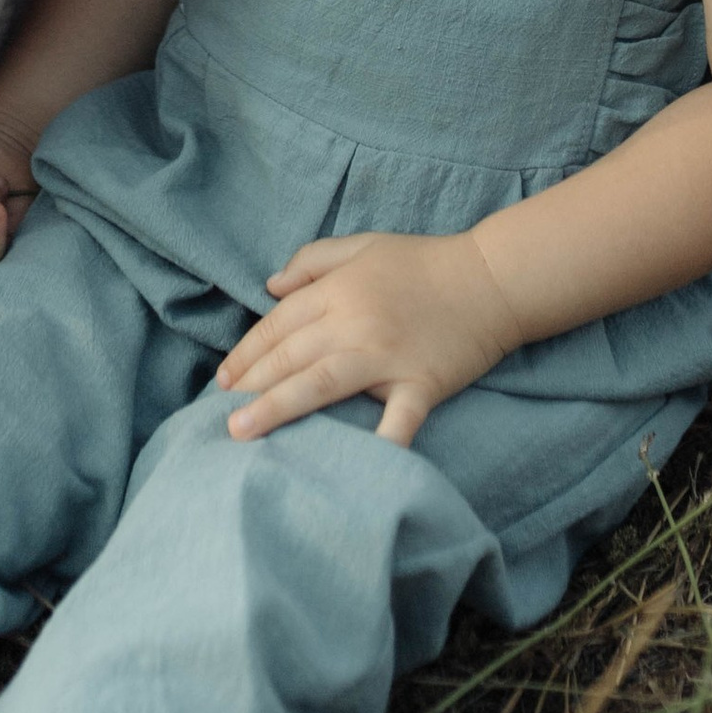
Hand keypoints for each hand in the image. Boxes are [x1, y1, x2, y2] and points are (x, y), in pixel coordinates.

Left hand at [215, 229, 522, 446]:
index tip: (223, 380)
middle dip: (250, 385)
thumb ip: (312, 261)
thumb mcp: (362, 246)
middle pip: (291, 356)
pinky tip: (354, 467)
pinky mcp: (421, 384)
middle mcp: (355, 323)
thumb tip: (269, 288)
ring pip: (320, 383)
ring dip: (277, 407)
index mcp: (339, 290)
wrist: (491, 279)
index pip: (279, 324)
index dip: (247, 352)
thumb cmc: (423, 262)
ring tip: (242, 431)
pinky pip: (397, 419)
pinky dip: (379, 442)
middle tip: (220, 415)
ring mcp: (387, 356)